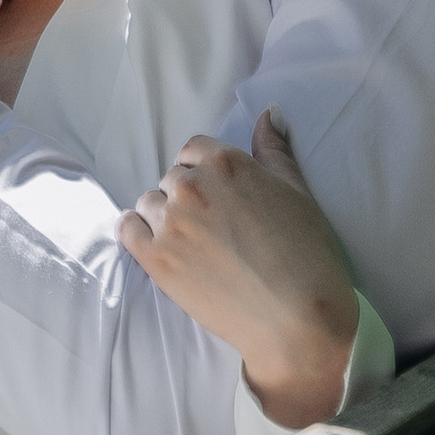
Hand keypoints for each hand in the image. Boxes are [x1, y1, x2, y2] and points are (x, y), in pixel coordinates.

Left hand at [117, 110, 361, 430]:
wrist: (298, 322)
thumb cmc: (307, 255)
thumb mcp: (297, 191)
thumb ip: (274, 149)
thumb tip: (268, 113)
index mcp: (225, 163)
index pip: (194, 149)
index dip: (206, 172)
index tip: (221, 199)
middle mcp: (191, 185)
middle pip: (174, 177)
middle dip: (190, 197)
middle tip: (216, 229)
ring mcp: (170, 222)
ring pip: (151, 203)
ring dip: (166, 217)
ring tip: (195, 245)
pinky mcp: (156, 260)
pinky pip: (128, 230)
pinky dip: (140, 234)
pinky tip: (161, 248)